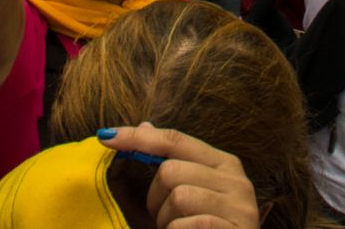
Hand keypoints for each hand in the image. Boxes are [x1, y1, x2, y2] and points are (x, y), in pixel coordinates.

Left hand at [98, 123, 260, 228]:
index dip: (138, 138)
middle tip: (166, 219)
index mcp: (224, 164)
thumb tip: (144, 125)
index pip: (175, 140)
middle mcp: (236, 180)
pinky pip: (185, 225)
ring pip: (178, 197)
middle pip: (170, 171)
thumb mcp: (193, 193)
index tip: (106, 137)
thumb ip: (172, 162)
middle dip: (156, 199)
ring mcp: (238, 206)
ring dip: (167, 221)